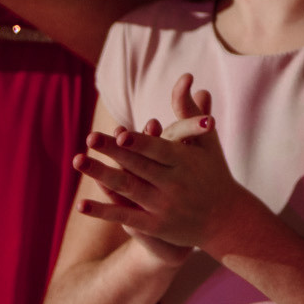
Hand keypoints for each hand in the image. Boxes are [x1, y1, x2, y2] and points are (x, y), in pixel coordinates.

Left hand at [74, 73, 246, 261]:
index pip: (160, 150)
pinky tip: (80, 204)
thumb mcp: (206, 140)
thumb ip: (189, 110)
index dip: (141, 143)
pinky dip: (102, 211)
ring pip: (127, 189)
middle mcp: (174, 185)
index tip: (121, 133)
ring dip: (101, 176)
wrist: (225, 219)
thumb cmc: (213, 170)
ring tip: (78, 160)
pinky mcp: (155, 226)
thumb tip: (186, 77)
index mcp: (186, 162)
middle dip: (113, 153)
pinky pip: (124, 217)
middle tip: (90, 137)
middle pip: (138, 167)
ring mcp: (163, 207)